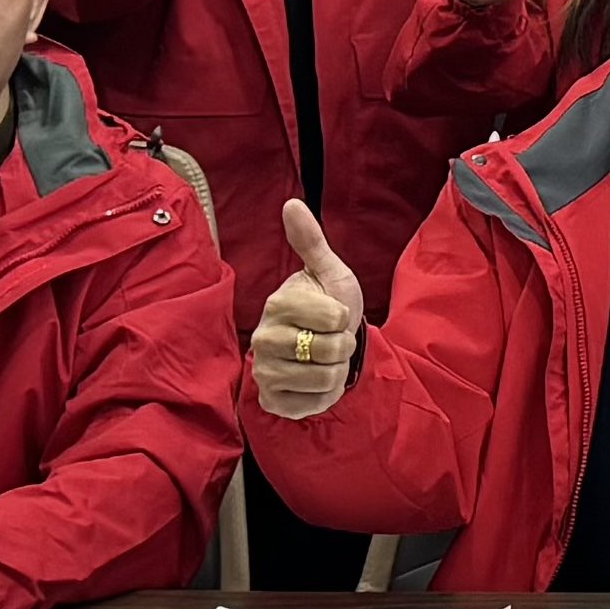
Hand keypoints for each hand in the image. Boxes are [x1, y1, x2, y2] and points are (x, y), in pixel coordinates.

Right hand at [249, 198, 364, 421]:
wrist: (325, 348)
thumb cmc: (328, 305)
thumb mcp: (329, 272)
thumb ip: (311, 241)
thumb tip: (291, 204)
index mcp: (278, 303)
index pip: (335, 317)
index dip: (345, 318)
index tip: (334, 316)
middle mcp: (264, 338)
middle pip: (331, 350)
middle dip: (343, 347)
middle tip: (331, 340)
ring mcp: (265, 371)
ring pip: (325, 379)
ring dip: (336, 372)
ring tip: (324, 361)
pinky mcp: (271, 400)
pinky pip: (313, 404)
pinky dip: (324, 396)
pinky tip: (314, 382)